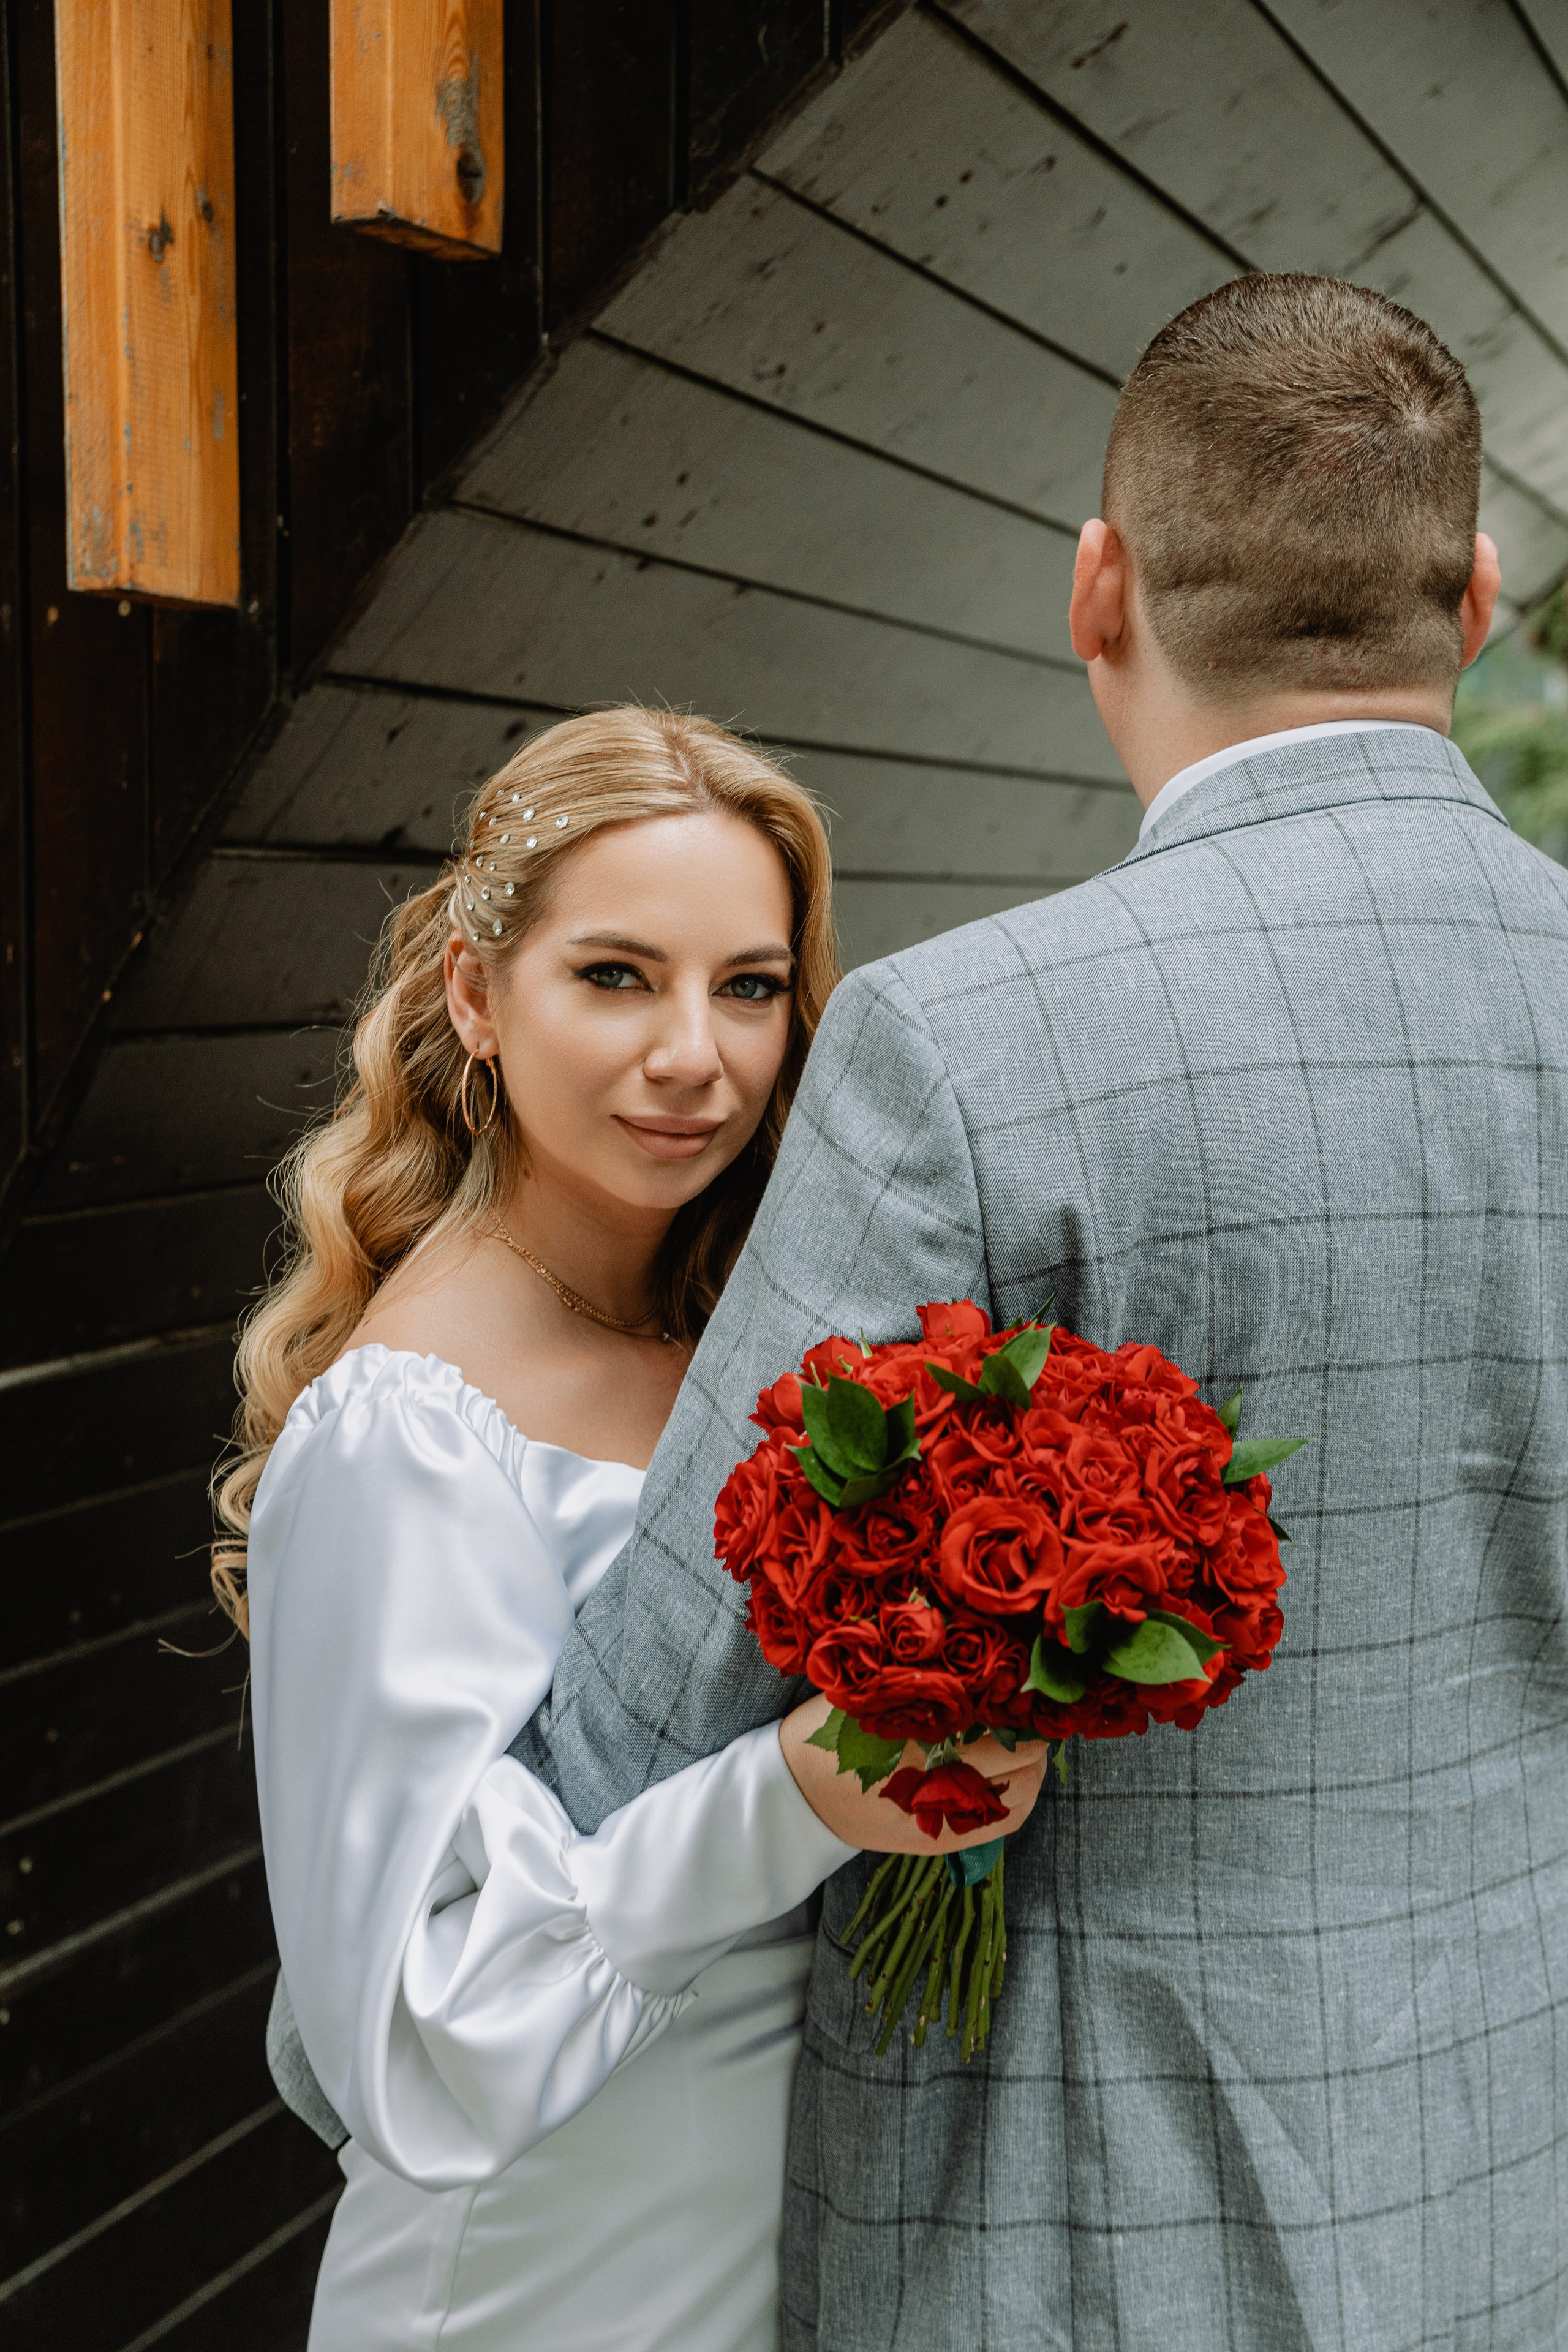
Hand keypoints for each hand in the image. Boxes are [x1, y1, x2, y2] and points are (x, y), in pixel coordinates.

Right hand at [779, 1690, 1049, 1853]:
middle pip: (1016, 1759)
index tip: (1029, 1683)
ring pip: (1019, 1795)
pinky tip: (1020, 1775)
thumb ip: (916, 1679)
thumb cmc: (827, 1735)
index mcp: (914, 1742)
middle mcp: (933, 1785)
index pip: (994, 1723)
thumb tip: (972, 1650)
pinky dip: (1021, 1798)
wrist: (793, 1795)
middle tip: (1035, 1708)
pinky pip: (1002, 1824)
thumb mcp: (866, 1697)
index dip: (1019, 1704)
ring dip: (1033, 1767)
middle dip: (1032, 1732)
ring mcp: (940, 1821)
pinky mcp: (939, 1842)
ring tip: (1030, 1740)